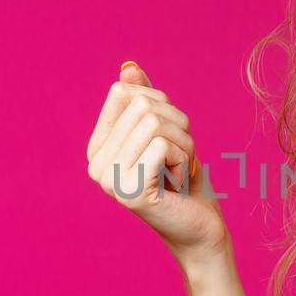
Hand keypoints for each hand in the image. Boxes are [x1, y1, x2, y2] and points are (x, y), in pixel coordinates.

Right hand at [86, 61, 228, 263]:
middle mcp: (95, 163)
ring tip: (179, 173)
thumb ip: (144, 100)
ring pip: (155, 123)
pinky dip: (184, 161)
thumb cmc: (184, 179)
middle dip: (177, 128)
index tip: (166, 140)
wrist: (200, 228)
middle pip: (143, 106)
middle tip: (178, 160)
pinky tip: (178, 185)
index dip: (160, 106)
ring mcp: (109, 179)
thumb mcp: (166, 132)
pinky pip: (163, 146)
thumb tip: (129, 68)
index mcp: (98, 146)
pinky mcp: (130, 191)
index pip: (125, 92)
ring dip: (183, 146)